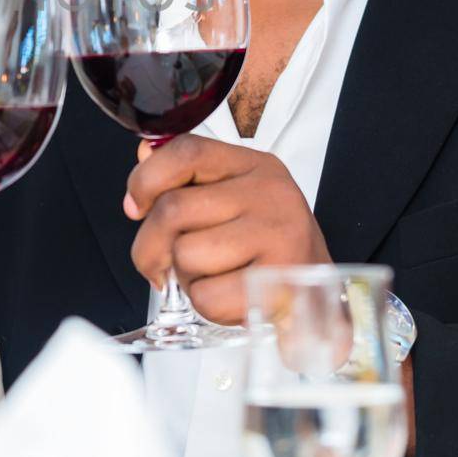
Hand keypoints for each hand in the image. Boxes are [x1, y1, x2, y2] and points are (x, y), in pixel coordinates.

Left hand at [124, 134, 329, 324]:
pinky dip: (205, 305)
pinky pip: (206, 295)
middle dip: (151, 245)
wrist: (322, 297)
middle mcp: (269, 193)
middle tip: (160, 263)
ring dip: (185, 277)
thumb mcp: (234, 202)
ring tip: (213, 277)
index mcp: (253, 166)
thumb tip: (144, 153)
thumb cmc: (268, 250)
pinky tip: (229, 296)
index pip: (186, 151)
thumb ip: (187, 179)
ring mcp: (277, 234)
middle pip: (173, 209)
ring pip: (186, 254)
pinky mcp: (278, 280)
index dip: (146, 179)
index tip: (136, 206)